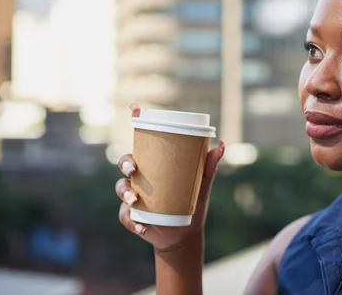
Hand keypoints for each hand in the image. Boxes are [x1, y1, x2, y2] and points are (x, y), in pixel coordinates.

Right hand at [115, 103, 224, 251]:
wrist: (185, 234)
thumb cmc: (192, 203)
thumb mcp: (202, 185)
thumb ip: (209, 166)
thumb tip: (221, 143)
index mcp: (155, 164)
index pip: (142, 141)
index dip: (136, 121)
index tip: (135, 106)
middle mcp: (141, 177)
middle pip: (125, 162)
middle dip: (125, 162)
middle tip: (133, 169)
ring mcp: (133, 196)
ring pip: (120, 188)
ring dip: (124, 193)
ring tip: (134, 201)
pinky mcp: (131, 216)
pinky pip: (125, 216)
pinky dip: (133, 222)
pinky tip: (142, 228)